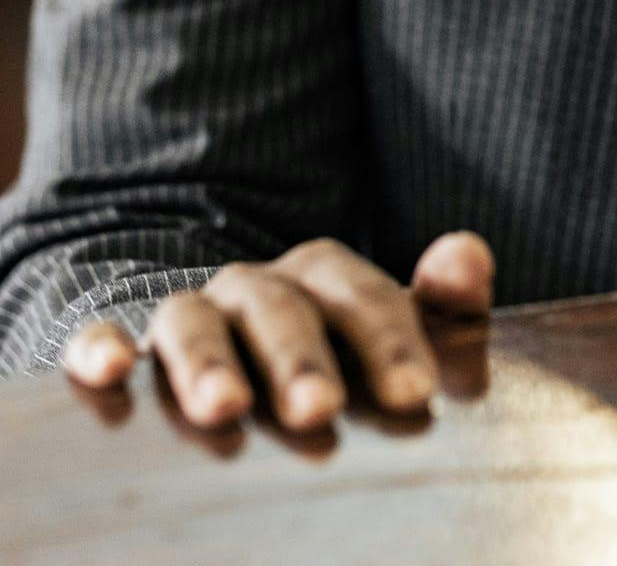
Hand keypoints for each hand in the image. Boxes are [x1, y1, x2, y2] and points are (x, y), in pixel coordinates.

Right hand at [61, 231, 494, 430]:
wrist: (236, 342)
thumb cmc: (334, 352)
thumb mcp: (395, 333)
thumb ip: (445, 303)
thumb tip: (469, 253)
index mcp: (327, 277)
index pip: (366, 299)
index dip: (392, 342)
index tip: (416, 393)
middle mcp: (257, 286)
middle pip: (281, 308)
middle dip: (300, 358)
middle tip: (320, 410)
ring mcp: (191, 313)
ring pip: (193, 320)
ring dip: (206, 362)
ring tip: (223, 409)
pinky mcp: (124, 343)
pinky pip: (99, 334)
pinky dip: (101, 347)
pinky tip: (107, 371)